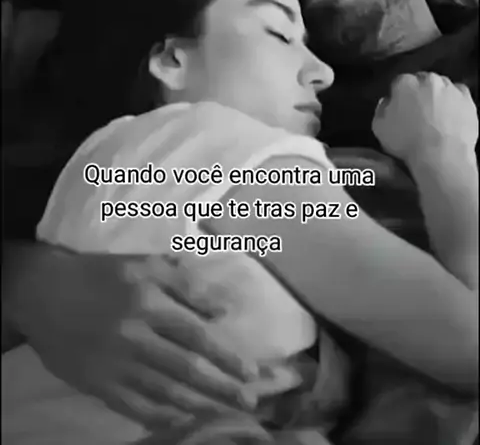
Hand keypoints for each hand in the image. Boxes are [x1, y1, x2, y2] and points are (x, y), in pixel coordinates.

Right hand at [5, 244, 256, 427]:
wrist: (44, 294)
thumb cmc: (101, 274)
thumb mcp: (144, 264)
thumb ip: (184, 283)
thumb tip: (222, 309)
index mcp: (148, 301)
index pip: (197, 333)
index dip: (226, 354)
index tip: (251, 371)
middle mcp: (135, 336)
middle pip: (187, 367)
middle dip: (222, 386)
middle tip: (249, 400)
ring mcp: (116, 364)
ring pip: (166, 391)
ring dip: (200, 405)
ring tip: (226, 413)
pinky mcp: (99, 385)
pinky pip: (136, 407)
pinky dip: (162, 417)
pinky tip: (184, 421)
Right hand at [372, 72, 477, 161]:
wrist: (441, 156)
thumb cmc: (406, 143)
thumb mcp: (379, 128)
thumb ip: (382, 110)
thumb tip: (388, 102)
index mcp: (404, 83)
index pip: (399, 82)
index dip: (399, 96)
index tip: (400, 109)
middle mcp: (428, 79)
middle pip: (421, 81)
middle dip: (419, 92)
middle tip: (418, 112)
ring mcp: (450, 88)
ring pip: (441, 86)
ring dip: (438, 96)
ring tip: (437, 115)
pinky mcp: (468, 100)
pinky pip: (459, 95)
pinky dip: (456, 101)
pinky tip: (452, 115)